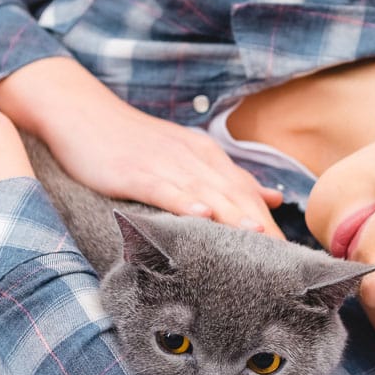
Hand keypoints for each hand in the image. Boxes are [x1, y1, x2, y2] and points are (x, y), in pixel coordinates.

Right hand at [0, 58, 285, 237]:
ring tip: (260, 241)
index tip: (293, 258)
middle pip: (235, 195)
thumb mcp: (186, 156)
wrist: (81, 111)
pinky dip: (183, 201)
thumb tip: (272, 198)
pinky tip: (199, 216)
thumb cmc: (132, 142)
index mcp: (207, 157)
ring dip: (233, 215)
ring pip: (206, 192)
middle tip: (287, 263)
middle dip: (262, 228)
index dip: (271, 225)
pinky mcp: (134, 171)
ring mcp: (164, 163)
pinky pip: (163, 187)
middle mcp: (193, 158)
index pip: (247, 193)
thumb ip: (228, 178)